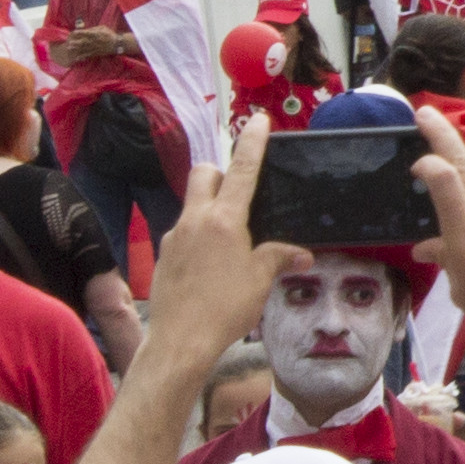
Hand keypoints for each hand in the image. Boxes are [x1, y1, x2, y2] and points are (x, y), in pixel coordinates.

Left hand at [142, 140, 301, 361]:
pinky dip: (198, 237)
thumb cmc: (224, 309)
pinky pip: (183, 233)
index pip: (242, 170)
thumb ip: (279, 257)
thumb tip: (301, 253)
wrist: (180, 342)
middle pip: (204, 174)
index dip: (252, 143)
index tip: (258, 121)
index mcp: (223, 220)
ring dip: (209, 209)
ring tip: (230, 240)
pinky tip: (210, 264)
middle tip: (240, 193)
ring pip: (192, 205)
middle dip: (220, 173)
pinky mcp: (163, 257)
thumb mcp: (261, 280)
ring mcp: (174, 237)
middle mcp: (194, 220)